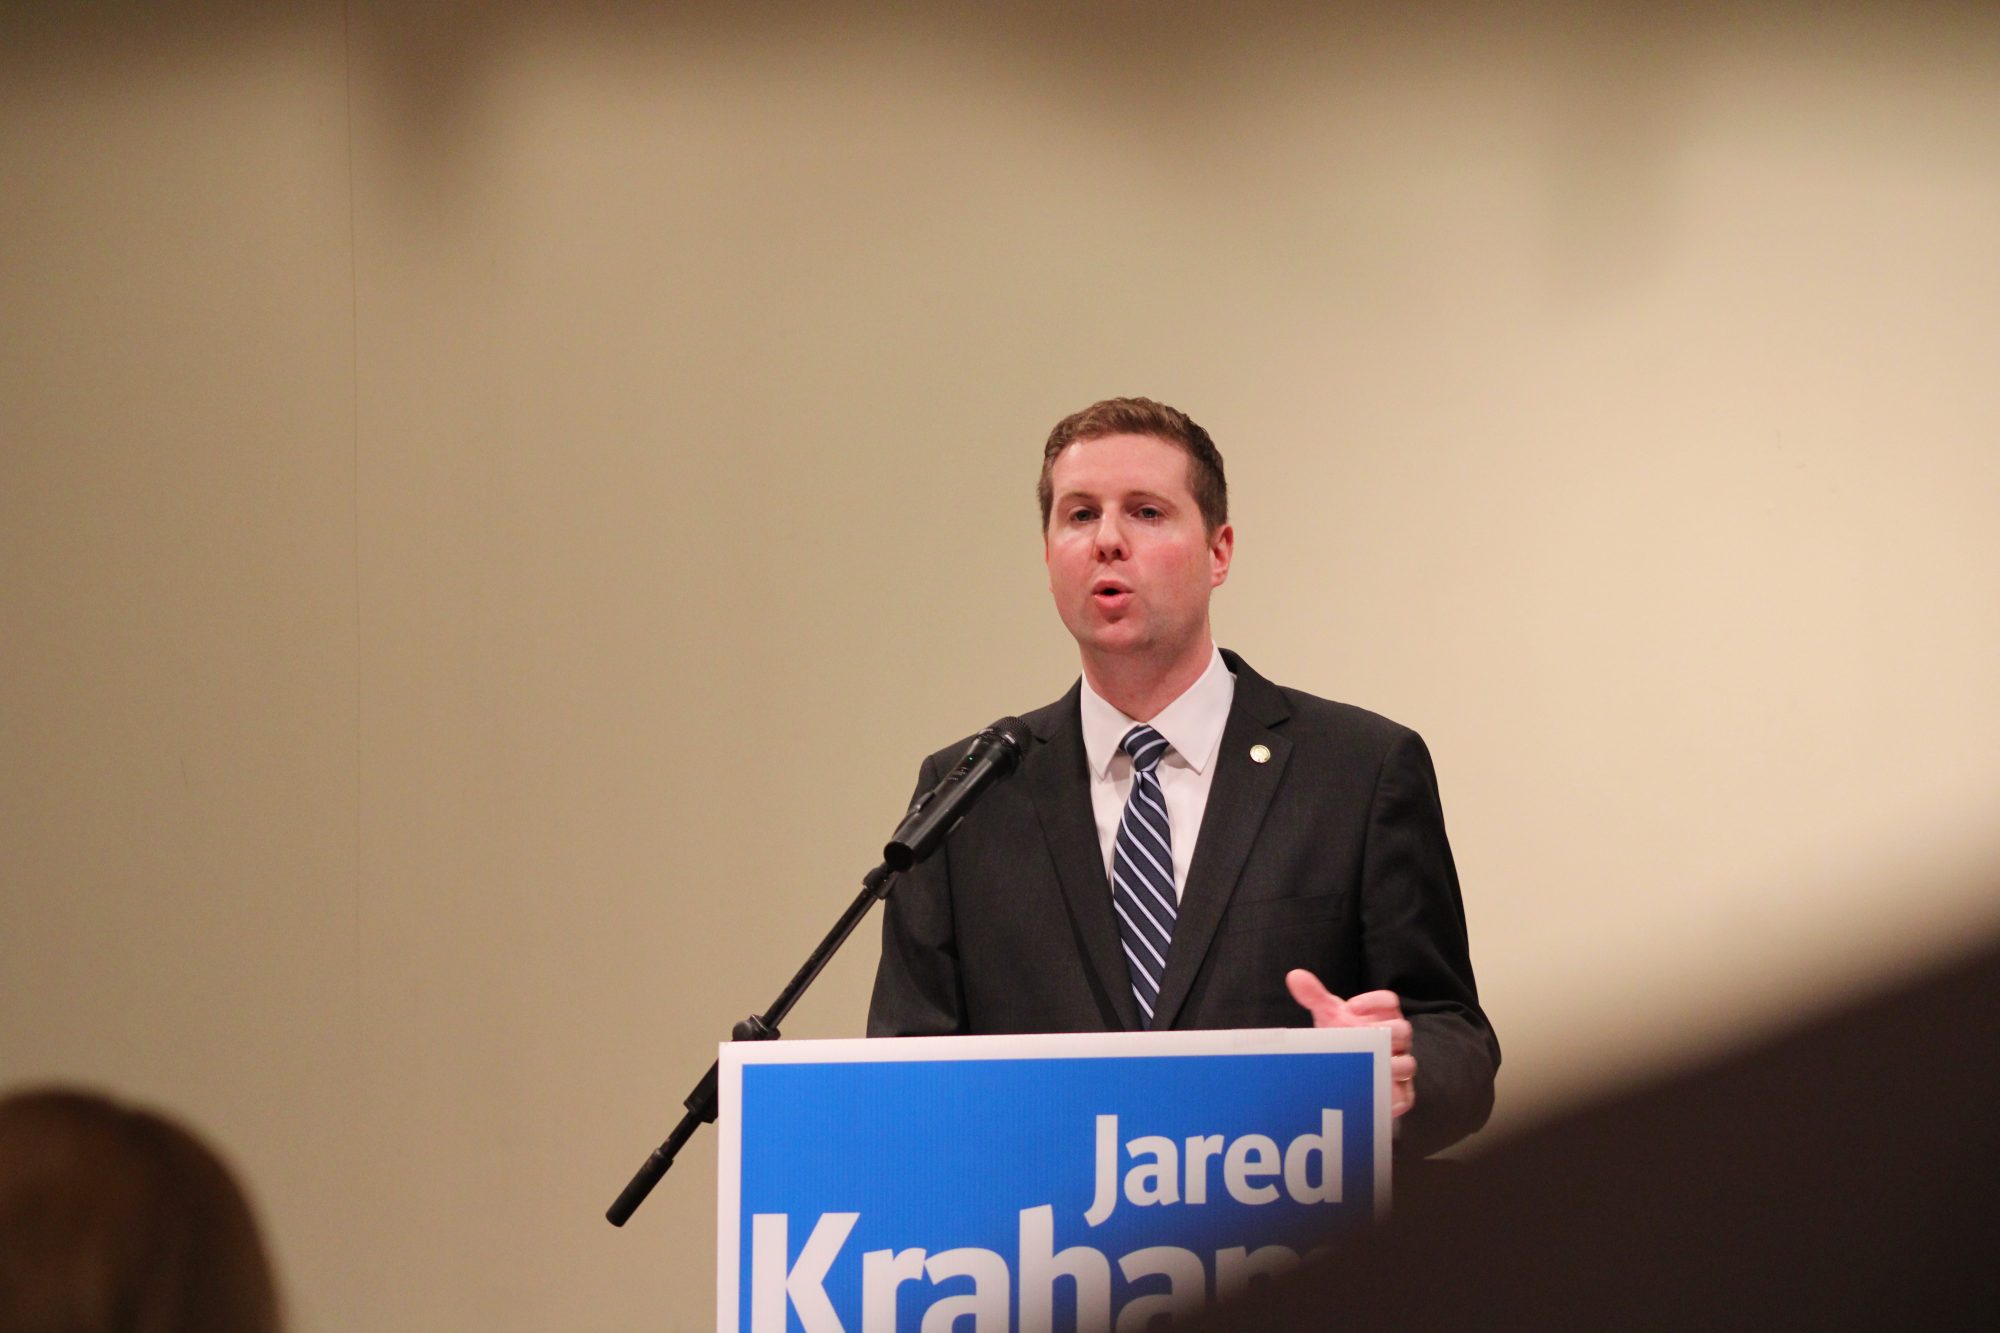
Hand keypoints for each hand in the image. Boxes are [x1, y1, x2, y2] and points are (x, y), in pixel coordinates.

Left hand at [1286, 970, 1416, 1117]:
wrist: (1345, 1068)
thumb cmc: (1343, 1035)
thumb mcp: (1328, 1016)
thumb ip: (1314, 996)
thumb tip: (1294, 975)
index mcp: (1382, 1015)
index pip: (1389, 1001)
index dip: (1374, 1001)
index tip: (1350, 1007)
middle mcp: (1395, 1038)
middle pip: (1403, 1030)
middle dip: (1384, 1033)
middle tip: (1361, 1036)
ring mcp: (1399, 1063)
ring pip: (1407, 1064)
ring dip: (1390, 1064)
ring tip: (1368, 1064)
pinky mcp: (1399, 1090)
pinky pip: (1407, 1095)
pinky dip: (1395, 1095)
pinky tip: (1376, 1092)